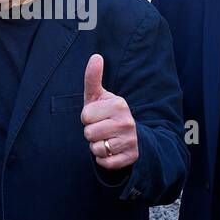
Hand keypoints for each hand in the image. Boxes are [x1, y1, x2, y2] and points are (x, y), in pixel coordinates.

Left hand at [81, 54, 138, 171]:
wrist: (133, 136)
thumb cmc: (109, 114)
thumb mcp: (100, 96)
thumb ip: (93, 78)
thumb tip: (96, 56)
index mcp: (119, 104)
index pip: (85, 116)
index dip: (88, 118)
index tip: (98, 116)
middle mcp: (127, 122)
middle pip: (89, 134)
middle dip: (92, 133)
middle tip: (102, 129)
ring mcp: (130, 141)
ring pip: (96, 149)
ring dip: (97, 147)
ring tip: (107, 139)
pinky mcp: (131, 157)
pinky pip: (105, 163)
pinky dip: (104, 159)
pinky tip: (112, 151)